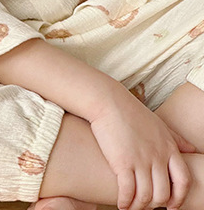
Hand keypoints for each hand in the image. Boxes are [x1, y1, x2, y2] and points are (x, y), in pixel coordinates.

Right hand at [89, 92, 194, 209]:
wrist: (107, 100)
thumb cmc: (131, 111)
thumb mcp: (159, 124)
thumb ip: (176, 139)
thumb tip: (192, 149)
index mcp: (169, 148)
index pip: (183, 181)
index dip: (179, 198)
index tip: (171, 206)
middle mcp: (158, 157)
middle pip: (164, 193)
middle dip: (155, 204)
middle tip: (146, 205)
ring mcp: (141, 161)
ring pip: (146, 196)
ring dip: (139, 206)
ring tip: (131, 207)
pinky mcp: (122, 162)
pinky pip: (128, 191)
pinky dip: (125, 202)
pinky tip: (121, 204)